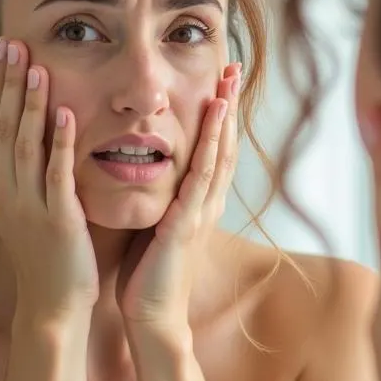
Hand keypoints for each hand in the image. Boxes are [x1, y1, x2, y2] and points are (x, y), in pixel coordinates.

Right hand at [0, 37, 98, 321]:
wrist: (53, 303)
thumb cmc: (47, 252)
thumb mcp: (29, 204)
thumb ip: (29, 168)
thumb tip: (34, 129)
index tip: (2, 50)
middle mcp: (6, 190)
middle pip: (0, 126)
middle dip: (6, 83)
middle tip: (11, 43)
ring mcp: (29, 204)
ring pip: (23, 145)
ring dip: (29, 105)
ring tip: (35, 68)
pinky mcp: (57, 219)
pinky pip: (57, 174)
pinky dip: (60, 143)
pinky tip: (66, 115)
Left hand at [117, 63, 240, 344]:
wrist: (152, 315)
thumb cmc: (149, 272)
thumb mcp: (157, 222)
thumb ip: (161, 195)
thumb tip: (146, 166)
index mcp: (198, 200)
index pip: (212, 147)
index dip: (219, 113)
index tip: (219, 79)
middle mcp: (208, 200)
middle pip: (223, 142)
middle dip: (229, 103)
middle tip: (234, 65)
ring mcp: (202, 210)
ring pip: (219, 152)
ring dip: (225, 114)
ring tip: (229, 80)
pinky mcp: (189, 221)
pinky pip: (202, 175)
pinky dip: (211, 143)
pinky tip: (215, 117)